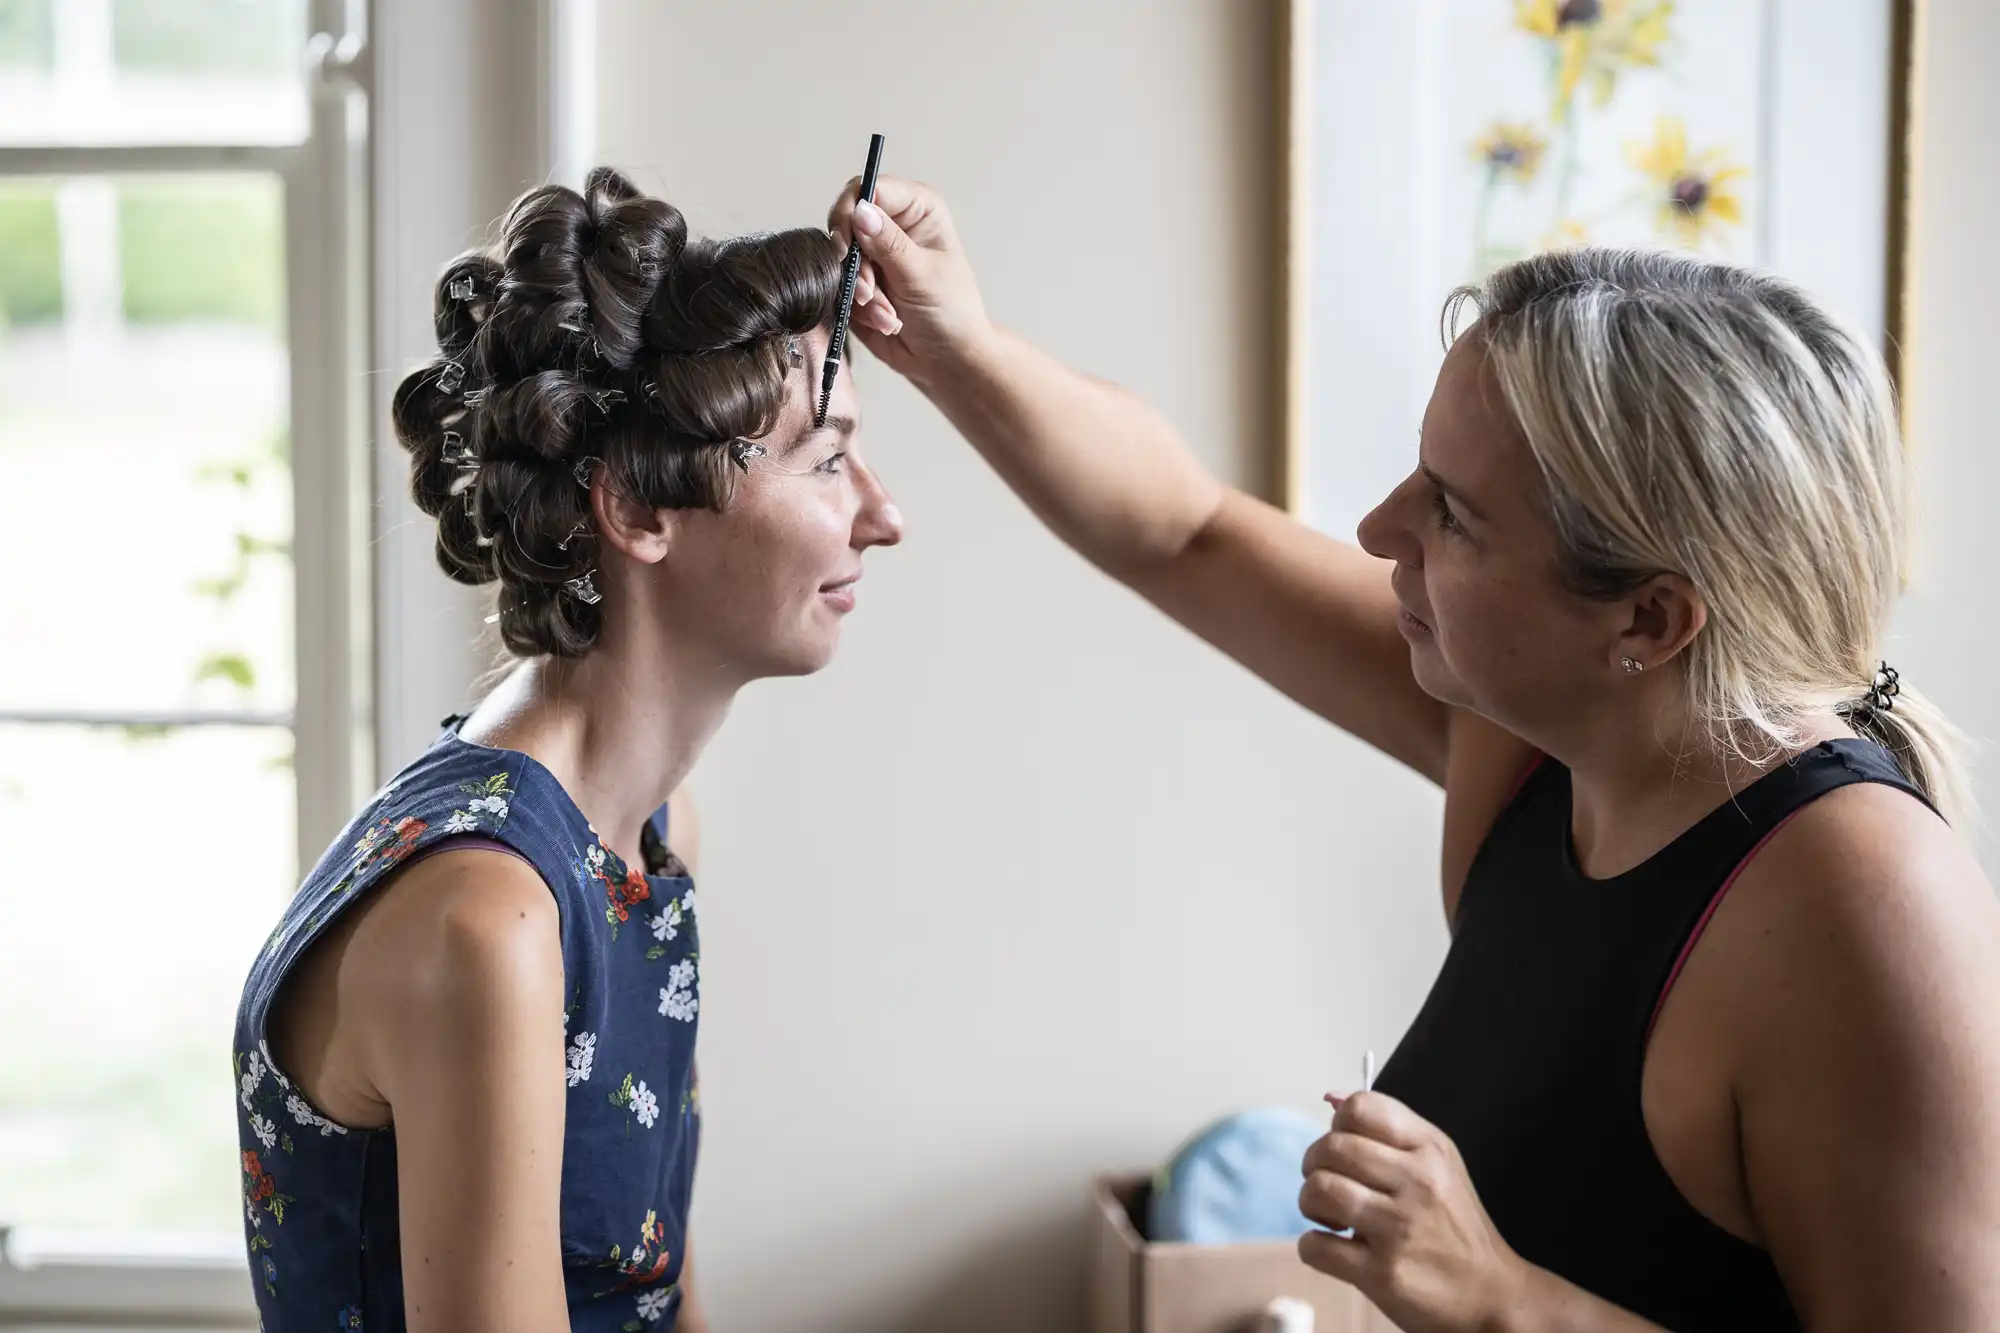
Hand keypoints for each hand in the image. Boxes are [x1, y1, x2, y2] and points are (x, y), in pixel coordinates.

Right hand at [827, 175, 990, 381]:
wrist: (947, 360)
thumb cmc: (952, 315)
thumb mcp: (922, 276)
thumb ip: (889, 244)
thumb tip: (860, 210)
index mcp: (916, 209)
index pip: (869, 188)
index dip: (851, 213)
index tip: (847, 246)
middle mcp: (892, 225)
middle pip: (845, 222)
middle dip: (854, 264)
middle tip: (868, 290)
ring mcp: (872, 254)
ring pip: (839, 259)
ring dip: (860, 292)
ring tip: (889, 315)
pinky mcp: (858, 281)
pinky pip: (839, 286)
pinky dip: (859, 309)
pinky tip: (887, 321)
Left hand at [1298, 1090, 1531, 1332]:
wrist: (1490, 1293)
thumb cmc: (1453, 1224)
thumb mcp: (1437, 1163)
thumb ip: (1386, 1128)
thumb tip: (1331, 1097)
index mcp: (1429, 1148)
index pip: (1361, 1108)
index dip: (1337, 1126)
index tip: (1343, 1149)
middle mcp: (1418, 1182)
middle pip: (1330, 1147)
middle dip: (1314, 1165)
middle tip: (1328, 1185)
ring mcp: (1400, 1228)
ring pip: (1319, 1189)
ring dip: (1310, 1203)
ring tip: (1331, 1217)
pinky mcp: (1383, 1273)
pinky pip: (1316, 1246)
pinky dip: (1314, 1247)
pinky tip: (1336, 1249)